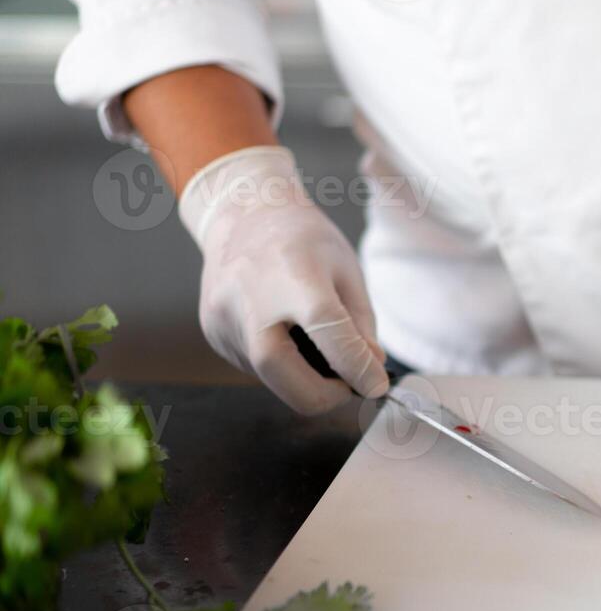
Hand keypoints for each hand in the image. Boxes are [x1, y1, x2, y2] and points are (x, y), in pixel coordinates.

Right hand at [180, 146, 388, 414]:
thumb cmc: (303, 240)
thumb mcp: (346, 271)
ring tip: (319, 349)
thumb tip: (370, 372)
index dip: (357, 368)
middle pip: (283, 373)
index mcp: (293, 276)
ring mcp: (225, 319)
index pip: (328, 332)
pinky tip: (288, 336)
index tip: (376, 386)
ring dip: (304, 381)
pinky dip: (284, 368)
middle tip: (349, 384)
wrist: (244, 214)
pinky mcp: (214, 334)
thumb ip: (361, 326)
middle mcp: (250, 300)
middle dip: (324, 395)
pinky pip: (255, 369)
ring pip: (271, 379)